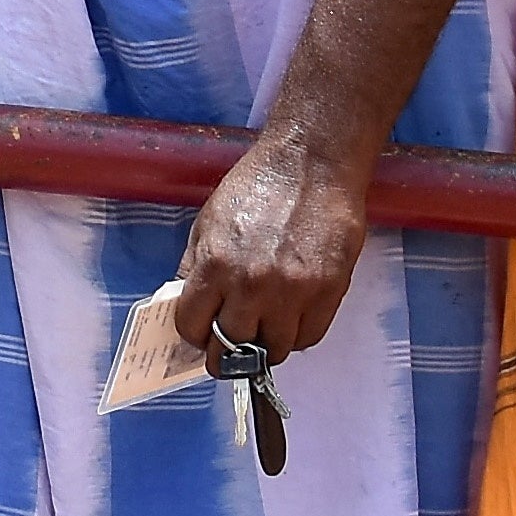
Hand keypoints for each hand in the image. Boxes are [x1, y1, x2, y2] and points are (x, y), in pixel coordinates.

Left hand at [168, 121, 370, 371]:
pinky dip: (297, 335)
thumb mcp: (209, 222)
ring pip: (273, 350)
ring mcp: (294, 292)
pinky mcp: (328, 292)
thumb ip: (196, 268)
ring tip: (265, 327)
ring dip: (265, 345)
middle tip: (231, 343)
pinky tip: (291, 317)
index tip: (202, 332)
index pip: (192, 327)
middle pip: (231, 349)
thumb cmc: (259, 186)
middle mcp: (252, 285)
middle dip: (226, 350)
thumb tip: (186, 306)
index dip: (194, 334)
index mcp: (216, 264)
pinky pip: (309, 337)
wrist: (312, 164)